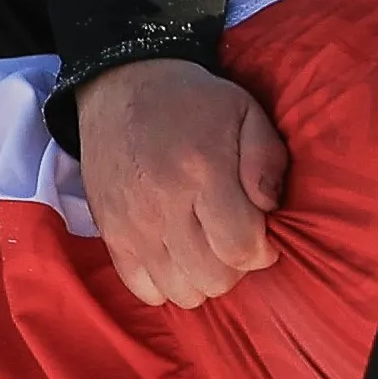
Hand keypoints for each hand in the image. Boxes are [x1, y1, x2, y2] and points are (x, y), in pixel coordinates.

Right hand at [77, 59, 287, 308]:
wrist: (123, 87)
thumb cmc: (196, 103)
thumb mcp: (247, 112)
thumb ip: (268, 161)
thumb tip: (268, 209)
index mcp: (203, 172)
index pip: (241, 248)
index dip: (262, 251)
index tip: (263, 234)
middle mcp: (163, 203)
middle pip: (213, 278)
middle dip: (235, 266)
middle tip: (234, 238)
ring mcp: (131, 223)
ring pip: (180, 291)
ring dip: (203, 278)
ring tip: (207, 247)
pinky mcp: (109, 232)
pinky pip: (142, 288)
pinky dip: (165, 283)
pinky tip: (177, 256)